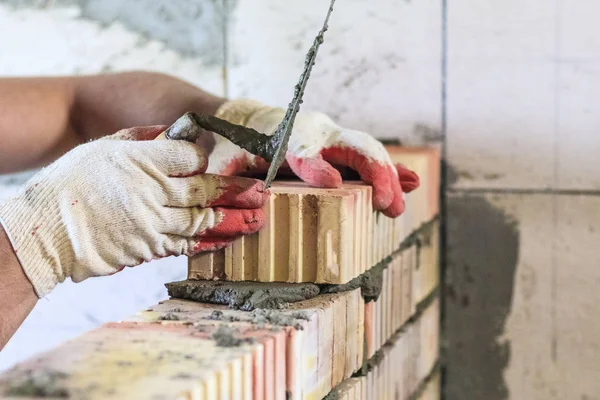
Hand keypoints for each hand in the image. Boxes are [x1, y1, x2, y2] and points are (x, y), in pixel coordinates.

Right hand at [0, 126, 268, 297]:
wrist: (49, 229)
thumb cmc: (74, 182)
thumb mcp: (105, 147)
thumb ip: (141, 139)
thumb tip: (170, 132)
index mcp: (143, 162)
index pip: (189, 157)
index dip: (206, 160)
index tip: (219, 161)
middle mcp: (154, 192)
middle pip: (205, 190)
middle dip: (238, 191)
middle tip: (264, 192)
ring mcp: (154, 223)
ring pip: (203, 220)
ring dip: (235, 220)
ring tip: (259, 218)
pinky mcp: (149, 248)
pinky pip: (187, 244)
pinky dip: (211, 241)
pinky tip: (230, 239)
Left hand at [206, 99, 418, 217]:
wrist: (249, 118)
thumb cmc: (236, 143)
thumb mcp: (224, 160)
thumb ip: (229, 177)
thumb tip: (243, 203)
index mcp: (284, 138)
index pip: (303, 151)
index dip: (316, 167)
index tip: (332, 184)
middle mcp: (316, 133)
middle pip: (352, 148)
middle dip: (373, 175)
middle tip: (386, 205)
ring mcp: (332, 137)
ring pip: (367, 151)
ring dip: (387, 178)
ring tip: (397, 207)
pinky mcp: (340, 146)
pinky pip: (370, 156)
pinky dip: (392, 169)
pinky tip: (411, 183)